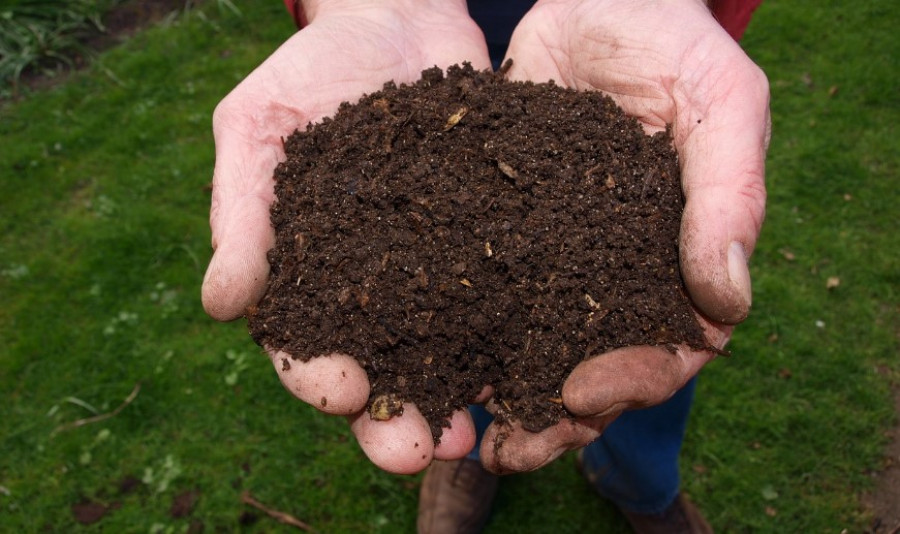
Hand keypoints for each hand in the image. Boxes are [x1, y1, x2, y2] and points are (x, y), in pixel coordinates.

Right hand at [201, 0, 490, 473]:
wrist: (397, 19)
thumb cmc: (312, 70)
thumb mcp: (258, 127)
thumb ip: (240, 212)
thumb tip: (221, 306)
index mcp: (308, 273)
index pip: (303, 345)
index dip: (318, 377)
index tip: (343, 391)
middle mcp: (372, 288)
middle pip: (379, 371)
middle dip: (393, 419)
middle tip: (416, 452)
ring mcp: (434, 271)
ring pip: (443, 354)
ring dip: (455, 401)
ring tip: (475, 437)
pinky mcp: (487, 246)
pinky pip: (501, 301)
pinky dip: (512, 340)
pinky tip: (530, 369)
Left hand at [476, 0, 769, 472]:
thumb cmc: (671, 42)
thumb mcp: (719, 101)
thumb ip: (730, 194)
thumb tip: (728, 304)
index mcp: (676, 259)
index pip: (670, 346)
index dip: (633, 380)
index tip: (582, 392)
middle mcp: (613, 271)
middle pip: (592, 366)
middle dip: (554, 415)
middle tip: (508, 450)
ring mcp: (554, 257)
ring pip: (529, 344)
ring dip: (497, 393)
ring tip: (454, 430)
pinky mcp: (497, 231)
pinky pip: (475, 291)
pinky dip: (451, 330)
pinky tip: (417, 358)